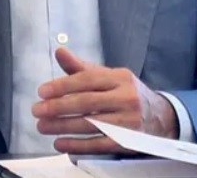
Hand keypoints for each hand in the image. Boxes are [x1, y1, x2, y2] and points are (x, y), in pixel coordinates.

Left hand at [31, 47, 177, 153]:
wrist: (160, 116)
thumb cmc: (126, 93)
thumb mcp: (109, 76)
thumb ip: (82, 67)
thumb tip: (59, 51)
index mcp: (120, 77)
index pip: (88, 80)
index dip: (63, 85)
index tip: (42, 92)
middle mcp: (126, 97)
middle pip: (87, 103)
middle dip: (58, 107)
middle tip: (37, 110)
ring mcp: (128, 121)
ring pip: (91, 124)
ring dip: (63, 127)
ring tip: (43, 126)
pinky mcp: (127, 141)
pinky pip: (98, 144)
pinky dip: (77, 145)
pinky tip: (60, 143)